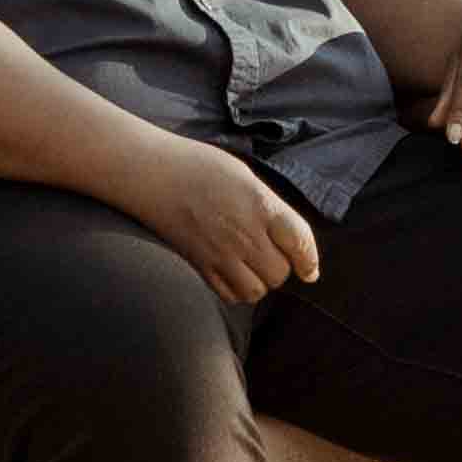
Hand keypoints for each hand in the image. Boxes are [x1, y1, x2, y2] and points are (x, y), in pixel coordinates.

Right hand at [122, 133, 322, 302]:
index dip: (309, 260)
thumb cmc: (200, 166)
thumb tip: (288, 236)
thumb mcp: (246, 177)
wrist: (152, 173)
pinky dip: (236, 290)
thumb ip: (270, 208)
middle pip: (279, 274)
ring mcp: (220, 253)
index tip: (309, 270)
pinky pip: (228, 295)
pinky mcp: (199, 265)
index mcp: (261, 206)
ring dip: (259, 282)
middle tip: (270, 254)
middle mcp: (244, 234)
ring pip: (255, 291)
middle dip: (281, 268)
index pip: (300, 242)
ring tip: (251, 265)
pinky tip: (231, 272)